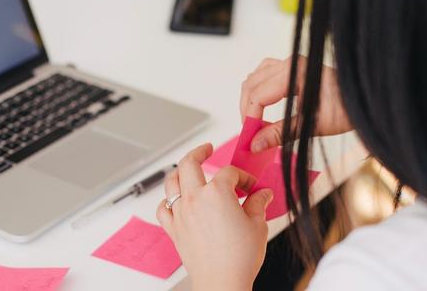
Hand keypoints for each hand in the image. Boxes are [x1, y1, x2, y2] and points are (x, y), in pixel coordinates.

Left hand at [157, 144, 273, 290]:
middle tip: (206, 148)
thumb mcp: (257, 225)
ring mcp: (181, 212)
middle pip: (189, 163)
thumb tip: (263, 194)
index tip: (250, 186)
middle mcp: (195, 198)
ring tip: (187, 168)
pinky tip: (173, 200)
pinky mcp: (173, 228)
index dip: (243, 176)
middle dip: (199, 151)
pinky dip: (167, 201)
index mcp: (217, 193)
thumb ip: (258, 203)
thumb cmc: (239, 257)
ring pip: (171, 181)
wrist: (222, 282)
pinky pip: (163, 208)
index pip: (229, 172)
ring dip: (179, 171)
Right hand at [240, 56, 351, 152]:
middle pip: (251, 85)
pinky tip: (262, 106)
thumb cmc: (346, 110)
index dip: (249, 117)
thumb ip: (280, 134)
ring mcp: (290, 62)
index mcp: (295, 73)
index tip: (249, 138)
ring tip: (254, 121)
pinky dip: (258, 90)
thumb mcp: (312, 126)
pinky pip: (264, 74)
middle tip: (250, 134)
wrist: (367, 99)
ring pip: (254, 78)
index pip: (258, 95)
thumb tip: (254, 144)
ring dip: (250, 99)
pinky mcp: (292, 67)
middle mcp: (290, 63)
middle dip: (246, 110)